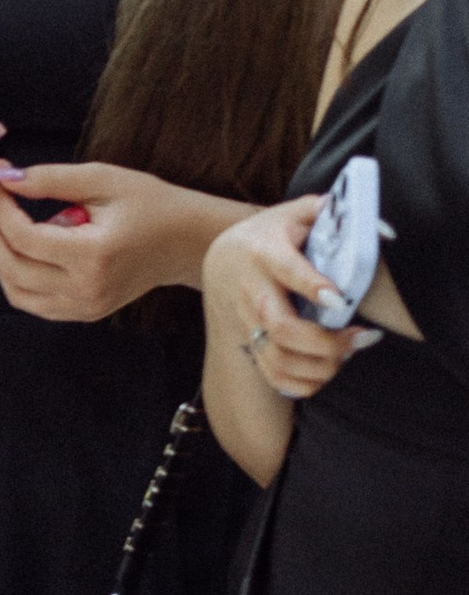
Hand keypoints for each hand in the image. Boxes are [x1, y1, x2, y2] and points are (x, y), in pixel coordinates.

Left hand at [0, 162, 235, 320]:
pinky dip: (18, 277)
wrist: (188, 241)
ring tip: (8, 224)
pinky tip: (26, 249)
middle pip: (11, 267)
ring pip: (15, 292)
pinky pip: (34, 303)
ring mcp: (85, 306)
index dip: (1, 209)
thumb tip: (6, 180)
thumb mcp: (102, 179)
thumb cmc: (152, 205)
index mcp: (92, 255)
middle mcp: (86, 289)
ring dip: (1, 258)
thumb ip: (50, 179)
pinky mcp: (85, 312)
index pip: (23, 238)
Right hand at [200, 199, 357, 403]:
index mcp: (264, 254)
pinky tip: (328, 369)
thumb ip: (324, 211)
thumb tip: (371, 221)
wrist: (222, 261)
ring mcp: (249, 323)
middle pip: (281, 328)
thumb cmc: (269, 235)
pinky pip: (274, 376)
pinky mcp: (251, 344)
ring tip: (348, 354)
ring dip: (320, 367)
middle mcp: (253, 292)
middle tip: (361, 337)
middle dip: (325, 342)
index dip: (311, 286)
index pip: (286, 272)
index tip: (339, 300)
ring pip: (278, 360)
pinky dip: (305, 383)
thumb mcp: (291, 214)